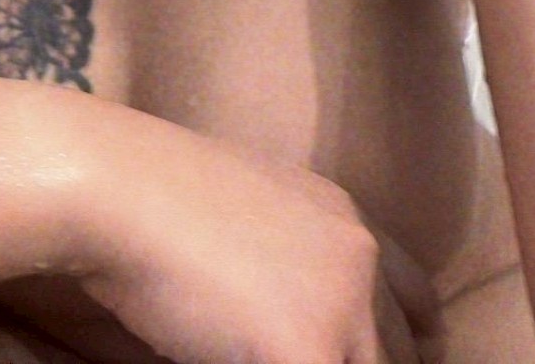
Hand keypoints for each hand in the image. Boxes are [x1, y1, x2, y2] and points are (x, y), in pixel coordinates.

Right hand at [79, 119, 441, 363]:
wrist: (118, 187)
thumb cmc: (152, 197)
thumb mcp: (243, 216)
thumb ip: (283, 266)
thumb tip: (280, 318)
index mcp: (344, 220)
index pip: (416, 300)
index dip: (408, 343)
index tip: (391, 358)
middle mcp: (357, 256)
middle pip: (399, 353)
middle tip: (320, 361)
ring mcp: (342, 306)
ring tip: (277, 360)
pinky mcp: (310, 352)